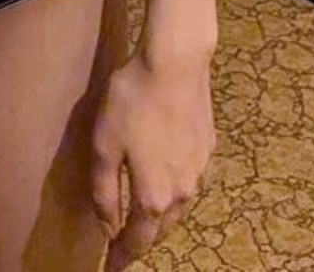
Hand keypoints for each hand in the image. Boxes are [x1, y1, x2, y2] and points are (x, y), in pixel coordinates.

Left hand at [89, 48, 214, 268]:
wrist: (175, 63)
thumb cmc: (132, 101)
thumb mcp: (104, 146)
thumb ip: (105, 192)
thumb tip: (108, 227)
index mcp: (153, 197)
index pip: (137, 242)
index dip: (122, 257)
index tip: (111, 268)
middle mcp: (182, 193)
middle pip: (160, 230)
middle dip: (142, 240)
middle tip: (124, 243)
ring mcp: (199, 172)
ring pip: (178, 209)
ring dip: (160, 218)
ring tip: (144, 217)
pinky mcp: (208, 150)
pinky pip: (189, 183)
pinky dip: (175, 192)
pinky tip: (167, 180)